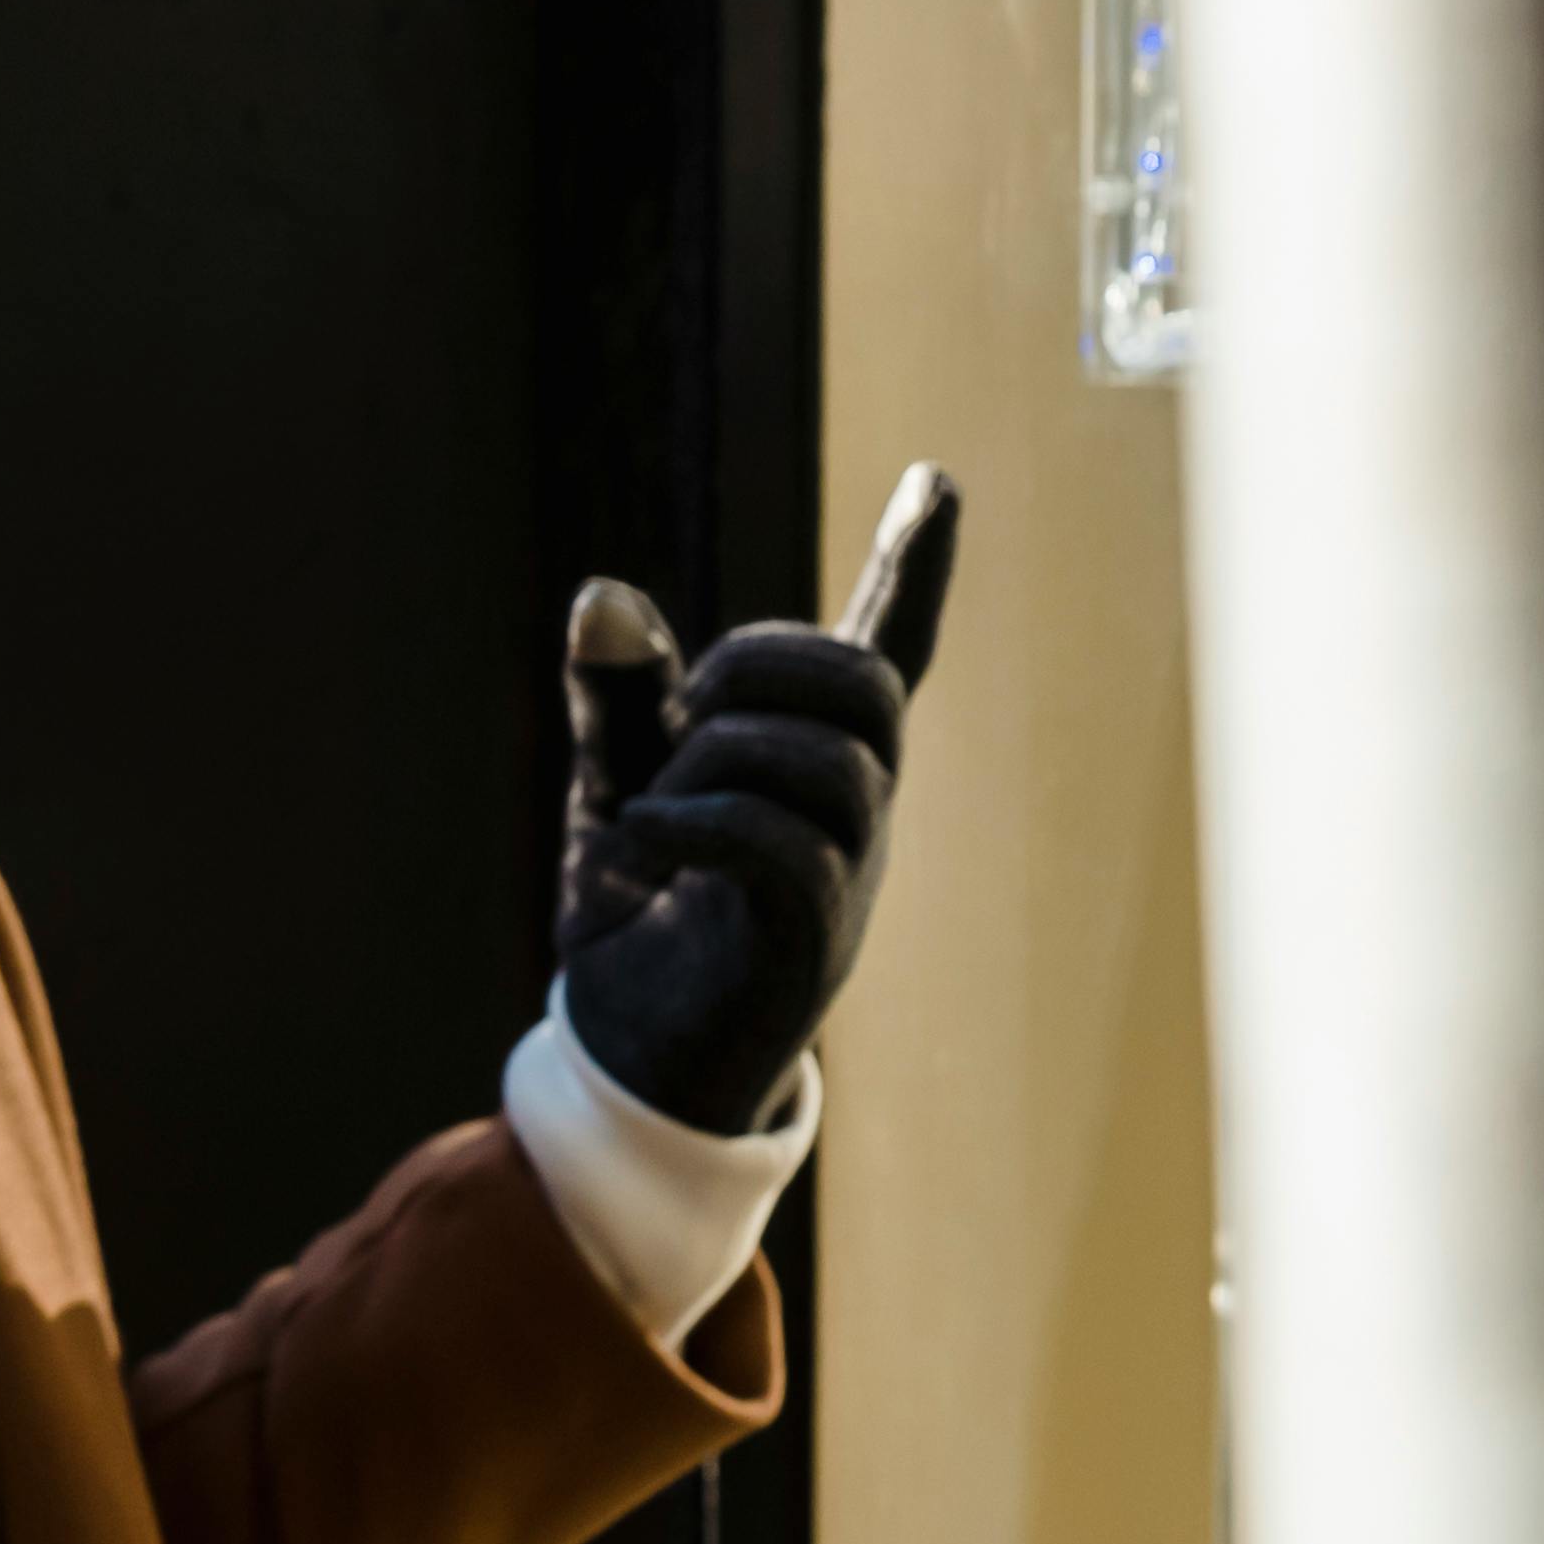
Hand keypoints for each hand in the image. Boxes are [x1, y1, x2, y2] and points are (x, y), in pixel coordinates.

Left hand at [555, 464, 960, 1136]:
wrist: (632, 1062)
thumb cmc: (641, 916)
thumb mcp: (615, 783)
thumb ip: (619, 698)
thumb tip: (605, 592)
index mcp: (817, 762)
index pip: (888, 653)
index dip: (914, 571)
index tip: (939, 481)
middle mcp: (853, 812)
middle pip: (865, 686)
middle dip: (767, 661)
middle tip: (684, 711)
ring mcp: (845, 878)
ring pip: (829, 764)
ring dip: (720, 754)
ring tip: (652, 802)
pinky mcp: (810, 945)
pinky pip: (788, 850)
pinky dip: (701, 823)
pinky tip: (641, 836)